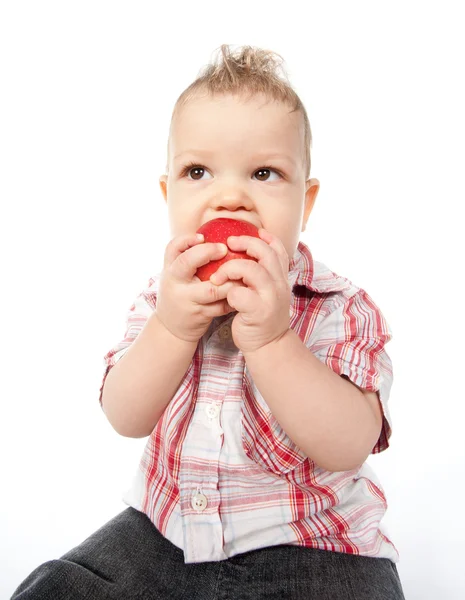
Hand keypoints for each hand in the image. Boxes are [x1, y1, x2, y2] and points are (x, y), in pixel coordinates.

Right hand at [156, 233, 242, 343]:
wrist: (171, 327)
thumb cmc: (181, 292)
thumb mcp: (178, 274)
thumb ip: (189, 256)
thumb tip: (216, 232)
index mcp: (169, 269)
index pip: (172, 248)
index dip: (187, 239)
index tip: (202, 235)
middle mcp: (174, 283)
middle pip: (186, 263)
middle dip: (206, 253)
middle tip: (224, 248)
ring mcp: (187, 301)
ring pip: (211, 289)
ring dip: (230, 280)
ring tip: (244, 271)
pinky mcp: (200, 315)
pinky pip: (222, 305)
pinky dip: (235, 297)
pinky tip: (245, 289)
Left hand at [209, 229, 290, 353]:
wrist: (268, 346)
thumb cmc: (261, 317)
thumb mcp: (268, 293)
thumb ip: (262, 276)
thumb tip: (247, 254)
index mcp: (281, 278)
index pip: (279, 249)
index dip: (266, 238)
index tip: (254, 231)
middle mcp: (279, 285)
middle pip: (265, 253)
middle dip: (245, 243)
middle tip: (228, 243)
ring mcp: (270, 298)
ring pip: (251, 270)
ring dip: (230, 269)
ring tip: (216, 277)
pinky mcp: (257, 312)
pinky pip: (239, 293)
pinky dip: (228, 292)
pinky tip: (224, 297)